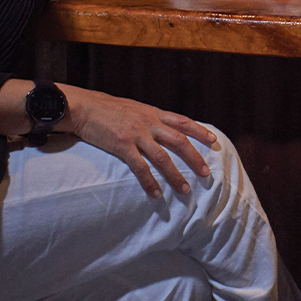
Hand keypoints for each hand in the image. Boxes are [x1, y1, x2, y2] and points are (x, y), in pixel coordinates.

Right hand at [61, 85, 218, 198]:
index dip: (200, 131)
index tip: (214, 141)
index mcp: (154, 113)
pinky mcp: (122, 146)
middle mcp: (150, 123)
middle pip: (179, 141)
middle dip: (195, 157)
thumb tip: (163, 128)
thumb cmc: (109, 109)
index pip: (183, 122)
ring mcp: (137, 134)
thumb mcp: (136, 109)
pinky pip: (140, 167)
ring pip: (163, 157)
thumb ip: (150, 118)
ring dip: (175, 175)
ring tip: (185, 189)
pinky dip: (150, 181)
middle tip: (206, 173)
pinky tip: (156, 194)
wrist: (86, 107)